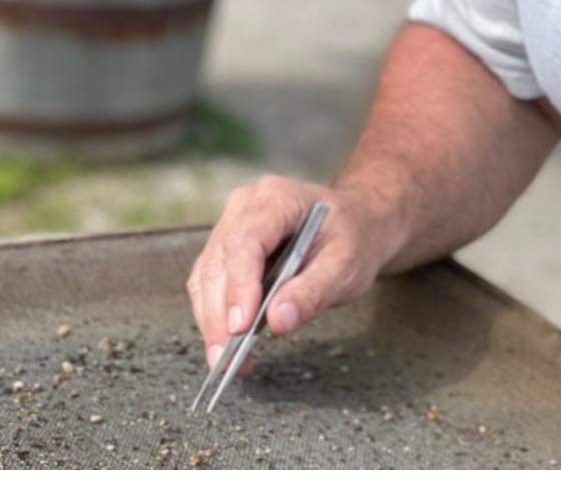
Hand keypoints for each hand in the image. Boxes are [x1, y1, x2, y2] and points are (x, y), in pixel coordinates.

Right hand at [186, 174, 393, 371]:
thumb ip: (313, 291)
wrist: (354, 225)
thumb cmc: (352, 238)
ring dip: (212, 322)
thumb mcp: (346, 265)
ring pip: (207, 277)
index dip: (239, 285)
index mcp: (277, 198)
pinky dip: (216, 317)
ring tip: (228, 362)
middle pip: (220, 262)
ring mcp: (231, 225)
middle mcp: (246, 206)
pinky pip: (210, 285)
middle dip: (219, 315)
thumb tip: (278, 321)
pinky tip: (230, 347)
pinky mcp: (226, 250)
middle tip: (227, 360)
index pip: (247, 241)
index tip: (240, 327)